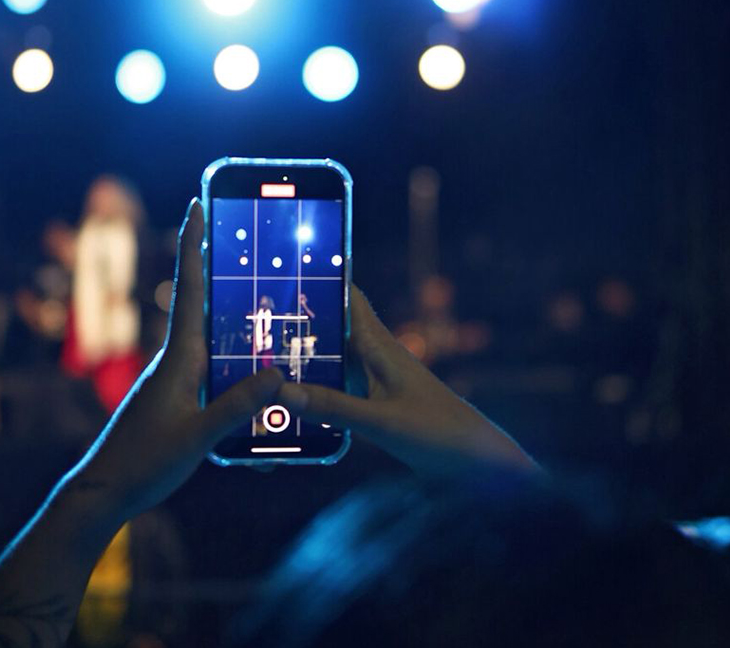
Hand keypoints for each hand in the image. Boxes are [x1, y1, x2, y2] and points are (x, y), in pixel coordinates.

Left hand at [65, 199, 283, 522]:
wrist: (105, 491)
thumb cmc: (144, 463)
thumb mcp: (197, 437)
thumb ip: (237, 407)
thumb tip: (280, 376)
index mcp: (178, 358)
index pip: (189, 288)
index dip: (193, 245)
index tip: (197, 205)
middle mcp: (175, 360)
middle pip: (200, 301)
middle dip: (218, 268)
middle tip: (245, 240)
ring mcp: (175, 378)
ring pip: (208, 335)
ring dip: (229, 313)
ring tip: (261, 300)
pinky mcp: (178, 397)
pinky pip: (210, 365)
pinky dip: (230, 355)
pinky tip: (251, 370)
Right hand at [276, 286, 537, 476]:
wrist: (477, 463)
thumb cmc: (439, 434)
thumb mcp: (382, 423)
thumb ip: (334, 407)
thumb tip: (282, 391)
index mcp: (381, 347)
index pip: (349, 297)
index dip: (321, 278)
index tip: (283, 266)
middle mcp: (377, 356)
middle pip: (334, 325)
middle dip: (300, 317)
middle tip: (252, 313)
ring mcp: (377, 379)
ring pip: (334, 355)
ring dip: (305, 352)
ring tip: (260, 351)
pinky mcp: (378, 402)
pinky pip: (339, 383)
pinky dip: (317, 383)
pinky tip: (291, 396)